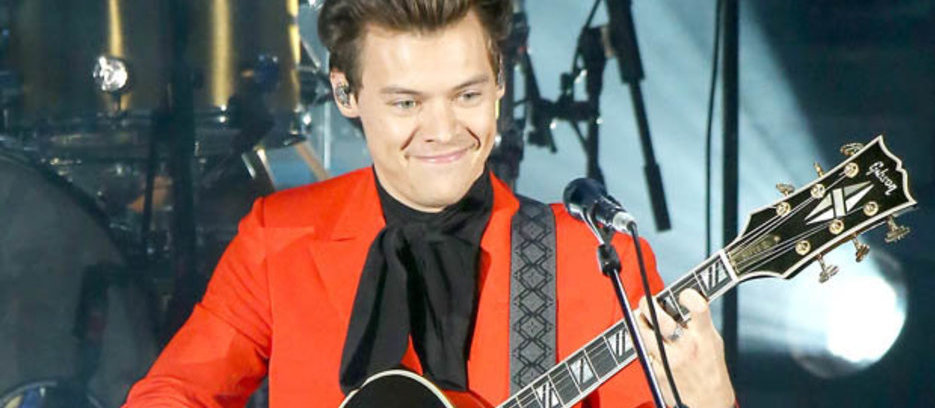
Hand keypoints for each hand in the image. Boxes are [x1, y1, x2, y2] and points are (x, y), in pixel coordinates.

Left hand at [637, 289, 734, 407]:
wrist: (708, 402)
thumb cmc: (710, 369)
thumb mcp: (713, 341)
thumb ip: (698, 323)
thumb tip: (678, 303)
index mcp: (704, 337)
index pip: (698, 308)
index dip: (688, 295)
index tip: (681, 294)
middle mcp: (687, 347)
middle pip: (660, 319)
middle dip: (648, 305)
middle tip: (646, 302)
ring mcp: (670, 361)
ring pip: (643, 334)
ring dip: (639, 322)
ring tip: (640, 318)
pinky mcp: (657, 372)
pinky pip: (643, 352)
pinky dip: (642, 344)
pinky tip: (647, 342)